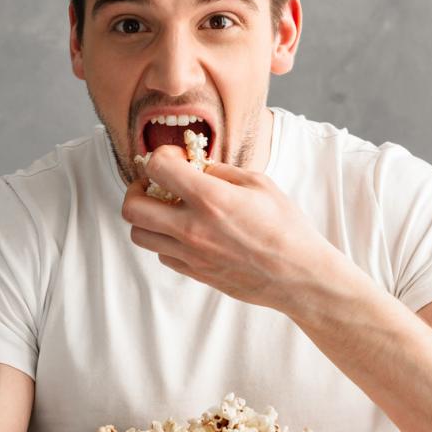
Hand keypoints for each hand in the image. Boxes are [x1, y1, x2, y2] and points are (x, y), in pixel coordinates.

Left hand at [122, 145, 336, 312]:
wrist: (298, 276)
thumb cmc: (286, 227)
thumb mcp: (259, 184)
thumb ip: (221, 172)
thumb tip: (196, 166)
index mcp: (210, 199)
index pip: (157, 168)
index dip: (160, 156)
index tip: (175, 159)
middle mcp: (192, 228)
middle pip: (132, 208)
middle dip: (137, 189)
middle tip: (155, 185)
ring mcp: (191, 255)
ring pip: (140, 235)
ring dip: (147, 217)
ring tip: (168, 210)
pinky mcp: (195, 273)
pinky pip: (162, 255)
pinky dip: (165, 240)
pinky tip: (186, 232)